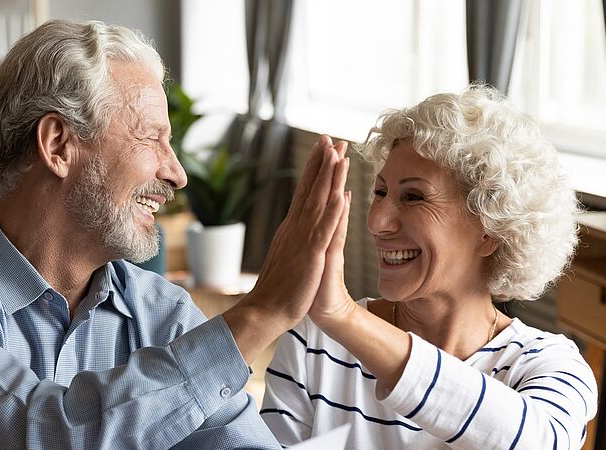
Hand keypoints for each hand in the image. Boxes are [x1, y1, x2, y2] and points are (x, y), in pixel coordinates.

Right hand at [223, 135, 348, 362]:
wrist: (265, 310)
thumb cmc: (279, 288)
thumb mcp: (288, 256)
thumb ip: (293, 238)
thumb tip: (296, 225)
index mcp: (292, 228)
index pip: (304, 191)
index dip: (314, 168)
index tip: (323, 148)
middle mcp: (295, 227)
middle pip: (310, 189)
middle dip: (322, 162)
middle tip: (331, 137)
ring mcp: (302, 240)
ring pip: (318, 202)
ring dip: (329, 178)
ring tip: (338, 155)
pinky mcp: (310, 255)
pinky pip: (324, 230)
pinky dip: (332, 211)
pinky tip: (341, 195)